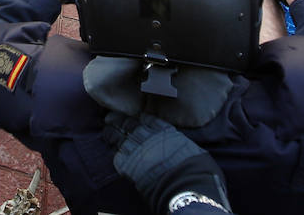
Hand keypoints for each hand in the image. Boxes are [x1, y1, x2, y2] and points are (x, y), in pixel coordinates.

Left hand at [104, 112, 228, 214]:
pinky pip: (118, 156)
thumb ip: (181, 143)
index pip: (148, 119)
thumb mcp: (194, 149)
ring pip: (119, 136)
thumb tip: (182, 145)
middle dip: (120, 120)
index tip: (137, 116)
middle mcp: (148, 136)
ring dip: (112, 132)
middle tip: (111, 117)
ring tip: (107, 128)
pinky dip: (116, 153)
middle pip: (130, 124)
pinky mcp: (127, 165)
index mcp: (165, 130)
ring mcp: (136, 149)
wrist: (185, 187)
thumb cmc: (197, 170)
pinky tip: (113, 150)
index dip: (141, 117)